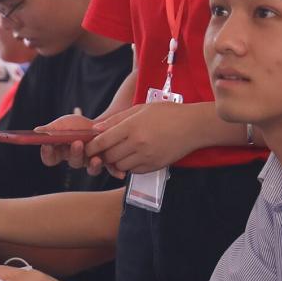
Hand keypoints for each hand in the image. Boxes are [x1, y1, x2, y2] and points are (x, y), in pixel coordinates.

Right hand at [36, 109, 129, 175]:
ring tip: (96, 158)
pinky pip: (110, 170)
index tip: (47, 144)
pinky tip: (119, 173)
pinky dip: (115, 172)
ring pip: (90, 168)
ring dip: (93, 164)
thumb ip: (52, 129)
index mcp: (62, 152)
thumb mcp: (64, 124)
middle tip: (77, 143)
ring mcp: (91, 162)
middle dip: (74, 153)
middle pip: (72, 163)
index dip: (47, 154)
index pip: (50, 158)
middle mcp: (76, 160)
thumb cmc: (79, 125)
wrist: (101, 124)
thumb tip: (38, 131)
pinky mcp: (107, 163)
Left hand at [85, 101, 202, 176]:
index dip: (92, 146)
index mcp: (132, 126)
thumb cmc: (167, 113)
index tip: (88, 146)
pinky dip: (129, 166)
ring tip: (119, 152)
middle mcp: (138, 143)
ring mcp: (146, 157)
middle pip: (108, 156)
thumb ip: (117, 119)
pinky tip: (133, 156)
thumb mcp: (141, 109)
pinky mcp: (154, 166)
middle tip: (103, 149)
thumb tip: (97, 129)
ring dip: (115, 161)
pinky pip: (133, 171)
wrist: (193, 126)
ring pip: (119, 166)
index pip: (103, 141)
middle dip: (103, 154)